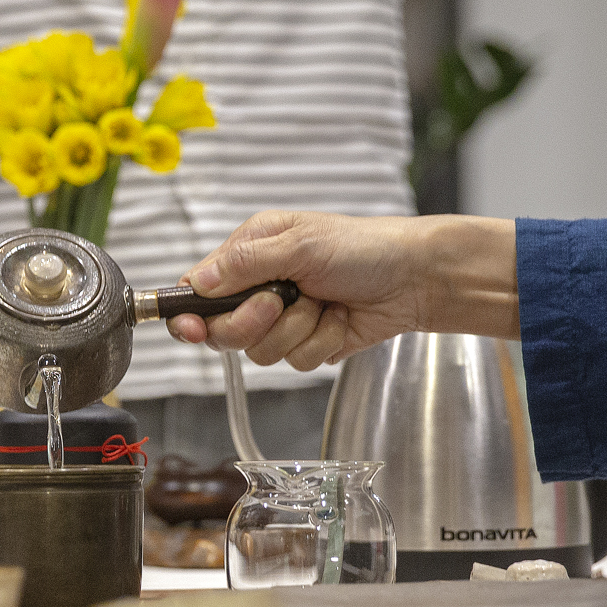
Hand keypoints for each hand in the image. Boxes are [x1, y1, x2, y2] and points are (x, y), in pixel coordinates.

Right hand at [165, 211, 519, 366]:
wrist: (416, 279)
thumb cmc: (365, 247)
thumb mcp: (300, 244)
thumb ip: (245, 263)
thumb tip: (198, 282)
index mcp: (250, 254)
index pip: (199, 290)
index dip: (189, 315)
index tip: (190, 329)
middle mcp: (261, 288)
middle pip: (223, 331)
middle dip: (254, 322)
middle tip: (280, 302)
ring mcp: (285, 320)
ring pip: (261, 352)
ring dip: (297, 330)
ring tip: (323, 304)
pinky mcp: (308, 344)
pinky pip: (295, 361)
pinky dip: (321, 342)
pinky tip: (340, 320)